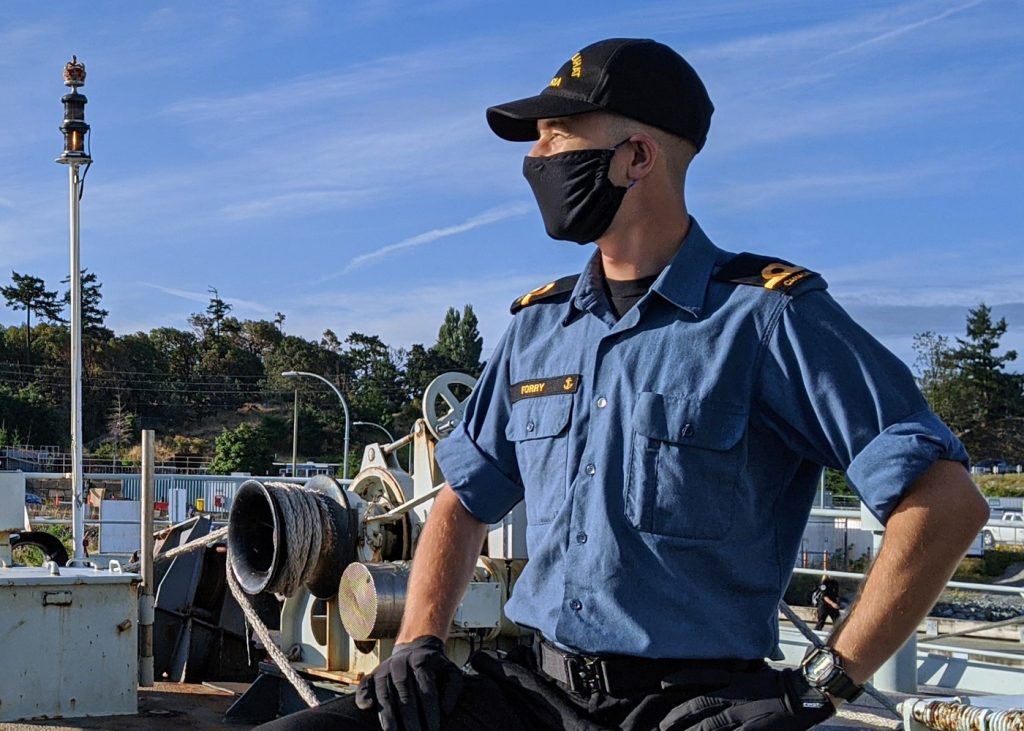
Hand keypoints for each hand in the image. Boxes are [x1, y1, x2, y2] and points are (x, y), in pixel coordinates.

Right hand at [354, 635, 463, 730]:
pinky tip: (368, 708)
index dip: (430, 712)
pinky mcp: (373, 674)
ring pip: (385, 693)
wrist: (415, 646)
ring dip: (388, 715)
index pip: (426, 689)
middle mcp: (401, 663)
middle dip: (411, 719)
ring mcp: (385, 668)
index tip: (434, 729)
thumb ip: (453, 688)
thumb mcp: (450, 671)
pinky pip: (365, 685)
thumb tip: (445, 710)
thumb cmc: (434, 666)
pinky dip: (363, 695)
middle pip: (405, 695)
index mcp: (422, 661)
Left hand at [660, 668, 833, 730]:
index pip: (700, 678)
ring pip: (709, 725)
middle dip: (678, 716)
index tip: (662, 685)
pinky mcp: (752, 729)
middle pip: (699, 706)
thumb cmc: (780, 683)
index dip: (680, 681)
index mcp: (734, 680)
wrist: (805, 693)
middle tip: (662, 725)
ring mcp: (742, 714)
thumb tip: (721, 681)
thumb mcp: (752, 674)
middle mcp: (734, 695)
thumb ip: (734, 678)